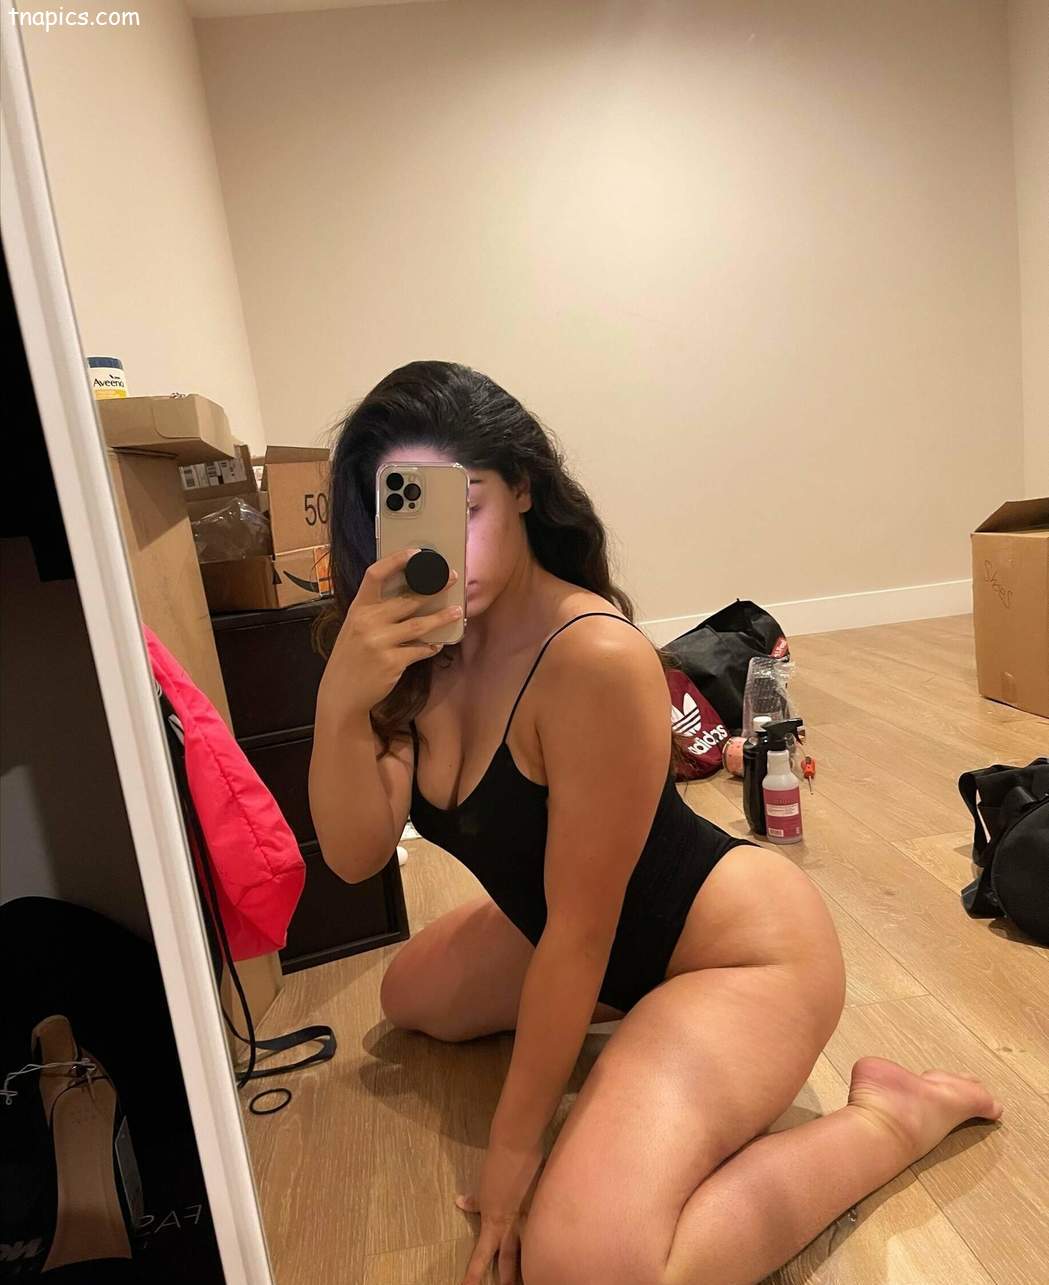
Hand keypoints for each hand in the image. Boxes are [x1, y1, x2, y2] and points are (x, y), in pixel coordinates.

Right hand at [321, 546, 460, 714]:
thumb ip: (374, 613)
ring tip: (456, 611)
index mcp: (358, 608)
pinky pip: (419, 650)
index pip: (375, 575)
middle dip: (433, 587)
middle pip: (407, 599)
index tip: (416, 553)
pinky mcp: (392, 662)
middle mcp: (368, 622)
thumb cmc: (351, 657)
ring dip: (441, 617)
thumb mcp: (355, 628)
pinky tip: (437, 645)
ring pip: (419, 625)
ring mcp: (380, 642)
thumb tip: (409, 597)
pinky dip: (430, 647)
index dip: (396, 560)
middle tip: (451, 578)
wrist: (341, 692)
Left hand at [455, 1139, 544, 1284]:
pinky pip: (549, 1227)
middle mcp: (510, 1226)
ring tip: (535, 1278)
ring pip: (530, 1249)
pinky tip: (566, 1242)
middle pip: (509, 1261)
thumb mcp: (484, 1186)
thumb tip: (460, 1202)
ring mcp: (530, 1218)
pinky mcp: (546, 1206)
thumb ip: (476, 1201)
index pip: (480, 1257)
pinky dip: (553, 1234)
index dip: (472, 1276)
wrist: (516, 1147)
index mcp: (492, 1222)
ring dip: (532, 1265)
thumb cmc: (496, 1164)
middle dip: (508, 1279)